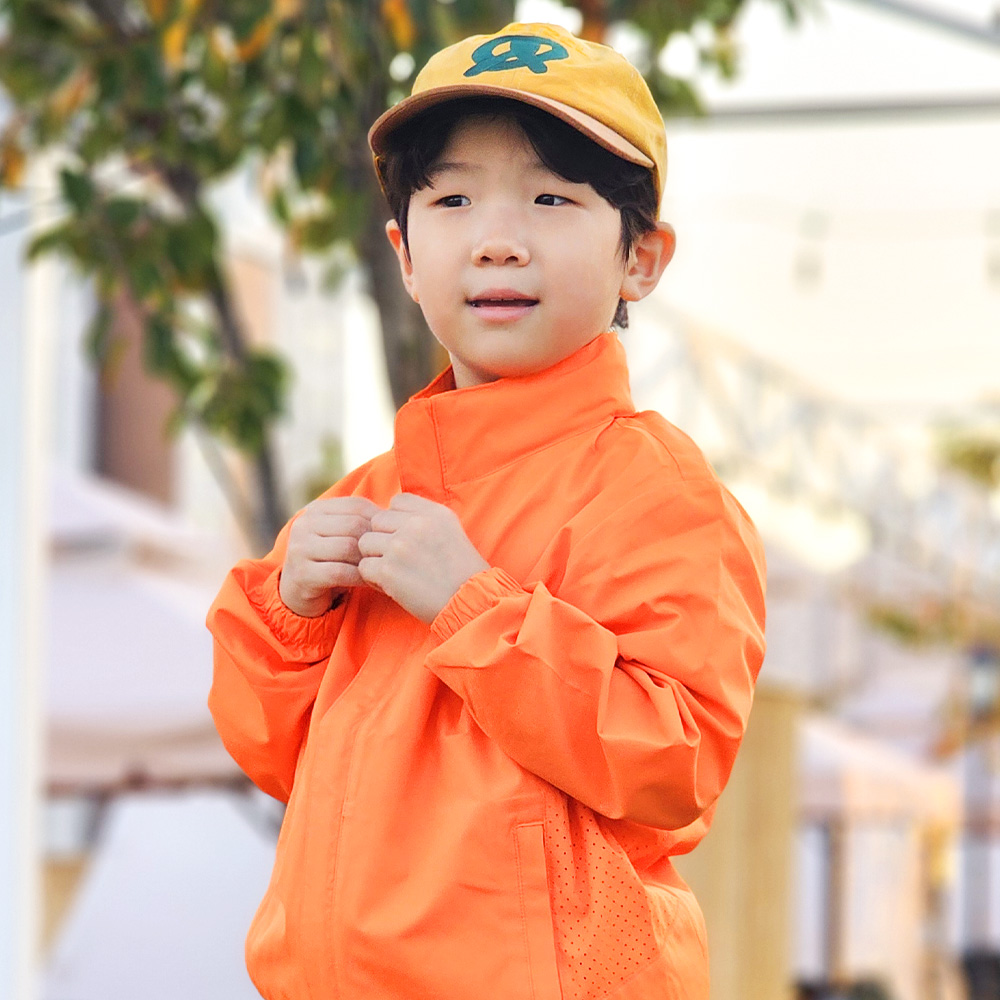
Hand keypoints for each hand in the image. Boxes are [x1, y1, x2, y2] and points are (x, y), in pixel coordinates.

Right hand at [279, 496, 382, 616]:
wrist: (298, 591)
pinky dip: (360, 578)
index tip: (390, 536)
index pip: (356, 505)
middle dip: (374, 542)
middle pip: (353, 525)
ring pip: (347, 548)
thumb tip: (394, 514)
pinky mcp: (302, 574)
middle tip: (387, 555)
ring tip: (378, 568)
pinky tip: (369, 581)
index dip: (378, 520)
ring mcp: (300, 549)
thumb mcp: (340, 534)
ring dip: (367, 560)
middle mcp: (304, 525)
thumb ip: (360, 521)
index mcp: (316, 510)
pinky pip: (340, 572)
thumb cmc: (330, 560)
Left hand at [357, 493, 490, 623]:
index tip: (406, 538)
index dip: (396, 520)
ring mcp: (400, 546)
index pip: (397, 501)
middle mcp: (416, 524)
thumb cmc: (462, 572)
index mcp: (433, 512)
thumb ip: (424, 518)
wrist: (470, 602)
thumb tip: (393, 514)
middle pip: (376, 521)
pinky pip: (364, 567)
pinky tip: (391, 586)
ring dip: (375, 559)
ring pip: (365, 543)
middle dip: (382, 539)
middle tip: (398, 559)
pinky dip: (373, 579)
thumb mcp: (451, 530)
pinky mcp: (388, 570)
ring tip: (393, 573)